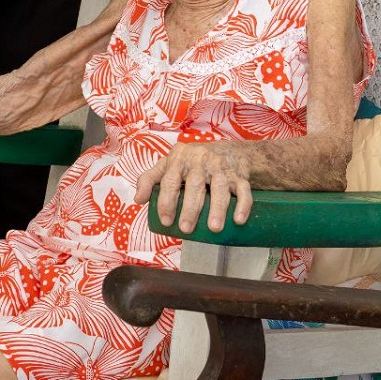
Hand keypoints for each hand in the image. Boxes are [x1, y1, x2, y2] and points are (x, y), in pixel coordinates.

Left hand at [134, 141, 253, 233]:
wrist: (228, 151)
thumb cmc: (192, 162)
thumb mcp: (169, 164)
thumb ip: (150, 179)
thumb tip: (137, 200)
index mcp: (180, 158)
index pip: (170, 179)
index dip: (167, 200)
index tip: (166, 220)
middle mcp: (201, 160)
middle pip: (195, 185)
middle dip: (190, 208)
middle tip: (186, 229)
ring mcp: (221, 167)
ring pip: (220, 187)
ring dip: (218, 208)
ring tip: (214, 228)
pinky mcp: (239, 175)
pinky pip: (243, 190)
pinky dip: (243, 205)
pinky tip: (238, 219)